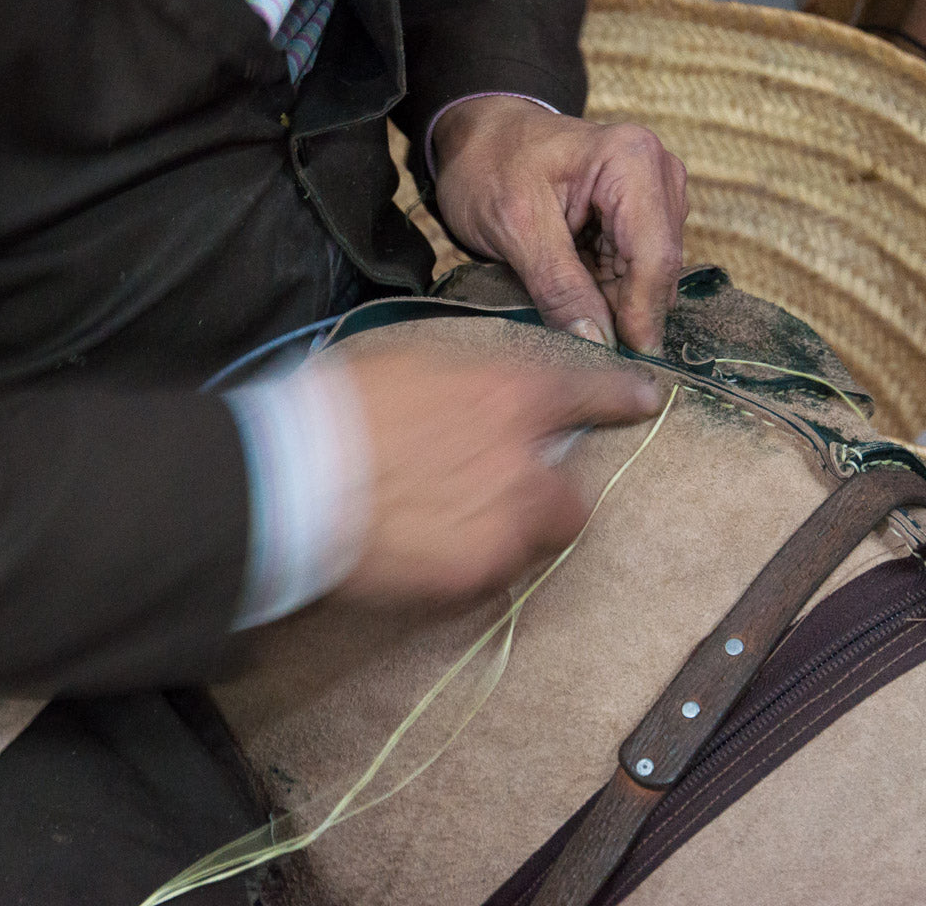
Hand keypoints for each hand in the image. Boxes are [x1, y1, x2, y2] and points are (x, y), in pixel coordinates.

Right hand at [333, 346, 660, 603]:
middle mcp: (521, 460)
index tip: (645, 401)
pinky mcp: (472, 574)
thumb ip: (469, 379)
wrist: (292, 477)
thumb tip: (484, 392)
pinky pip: (489, 573)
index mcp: (505, 395)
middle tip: (497, 494)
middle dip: (546, 498)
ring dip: (506, 532)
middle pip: (570, 495)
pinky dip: (468, 563)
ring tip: (445, 523)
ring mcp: (503, 523)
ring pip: (533, 538)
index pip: (584, 391)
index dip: (618, 397)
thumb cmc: (337, 407)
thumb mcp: (410, 362)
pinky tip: (423, 546)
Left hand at [432, 96, 687, 355]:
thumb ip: (559, 287)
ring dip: (612, 306)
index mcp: (632, 162)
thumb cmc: (489, 167)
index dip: (641, 317)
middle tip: (584, 353)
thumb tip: (597, 343)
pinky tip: (573, 299)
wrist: (477, 139)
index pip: (654, 257)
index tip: (624, 365)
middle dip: (625, 315)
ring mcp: (654, 197)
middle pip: (657, 270)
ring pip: (648, 278)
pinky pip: (634, 273)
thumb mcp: (516, 228)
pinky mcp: (641, 219)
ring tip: (563, 313)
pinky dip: (605, 293)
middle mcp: (658, 175)